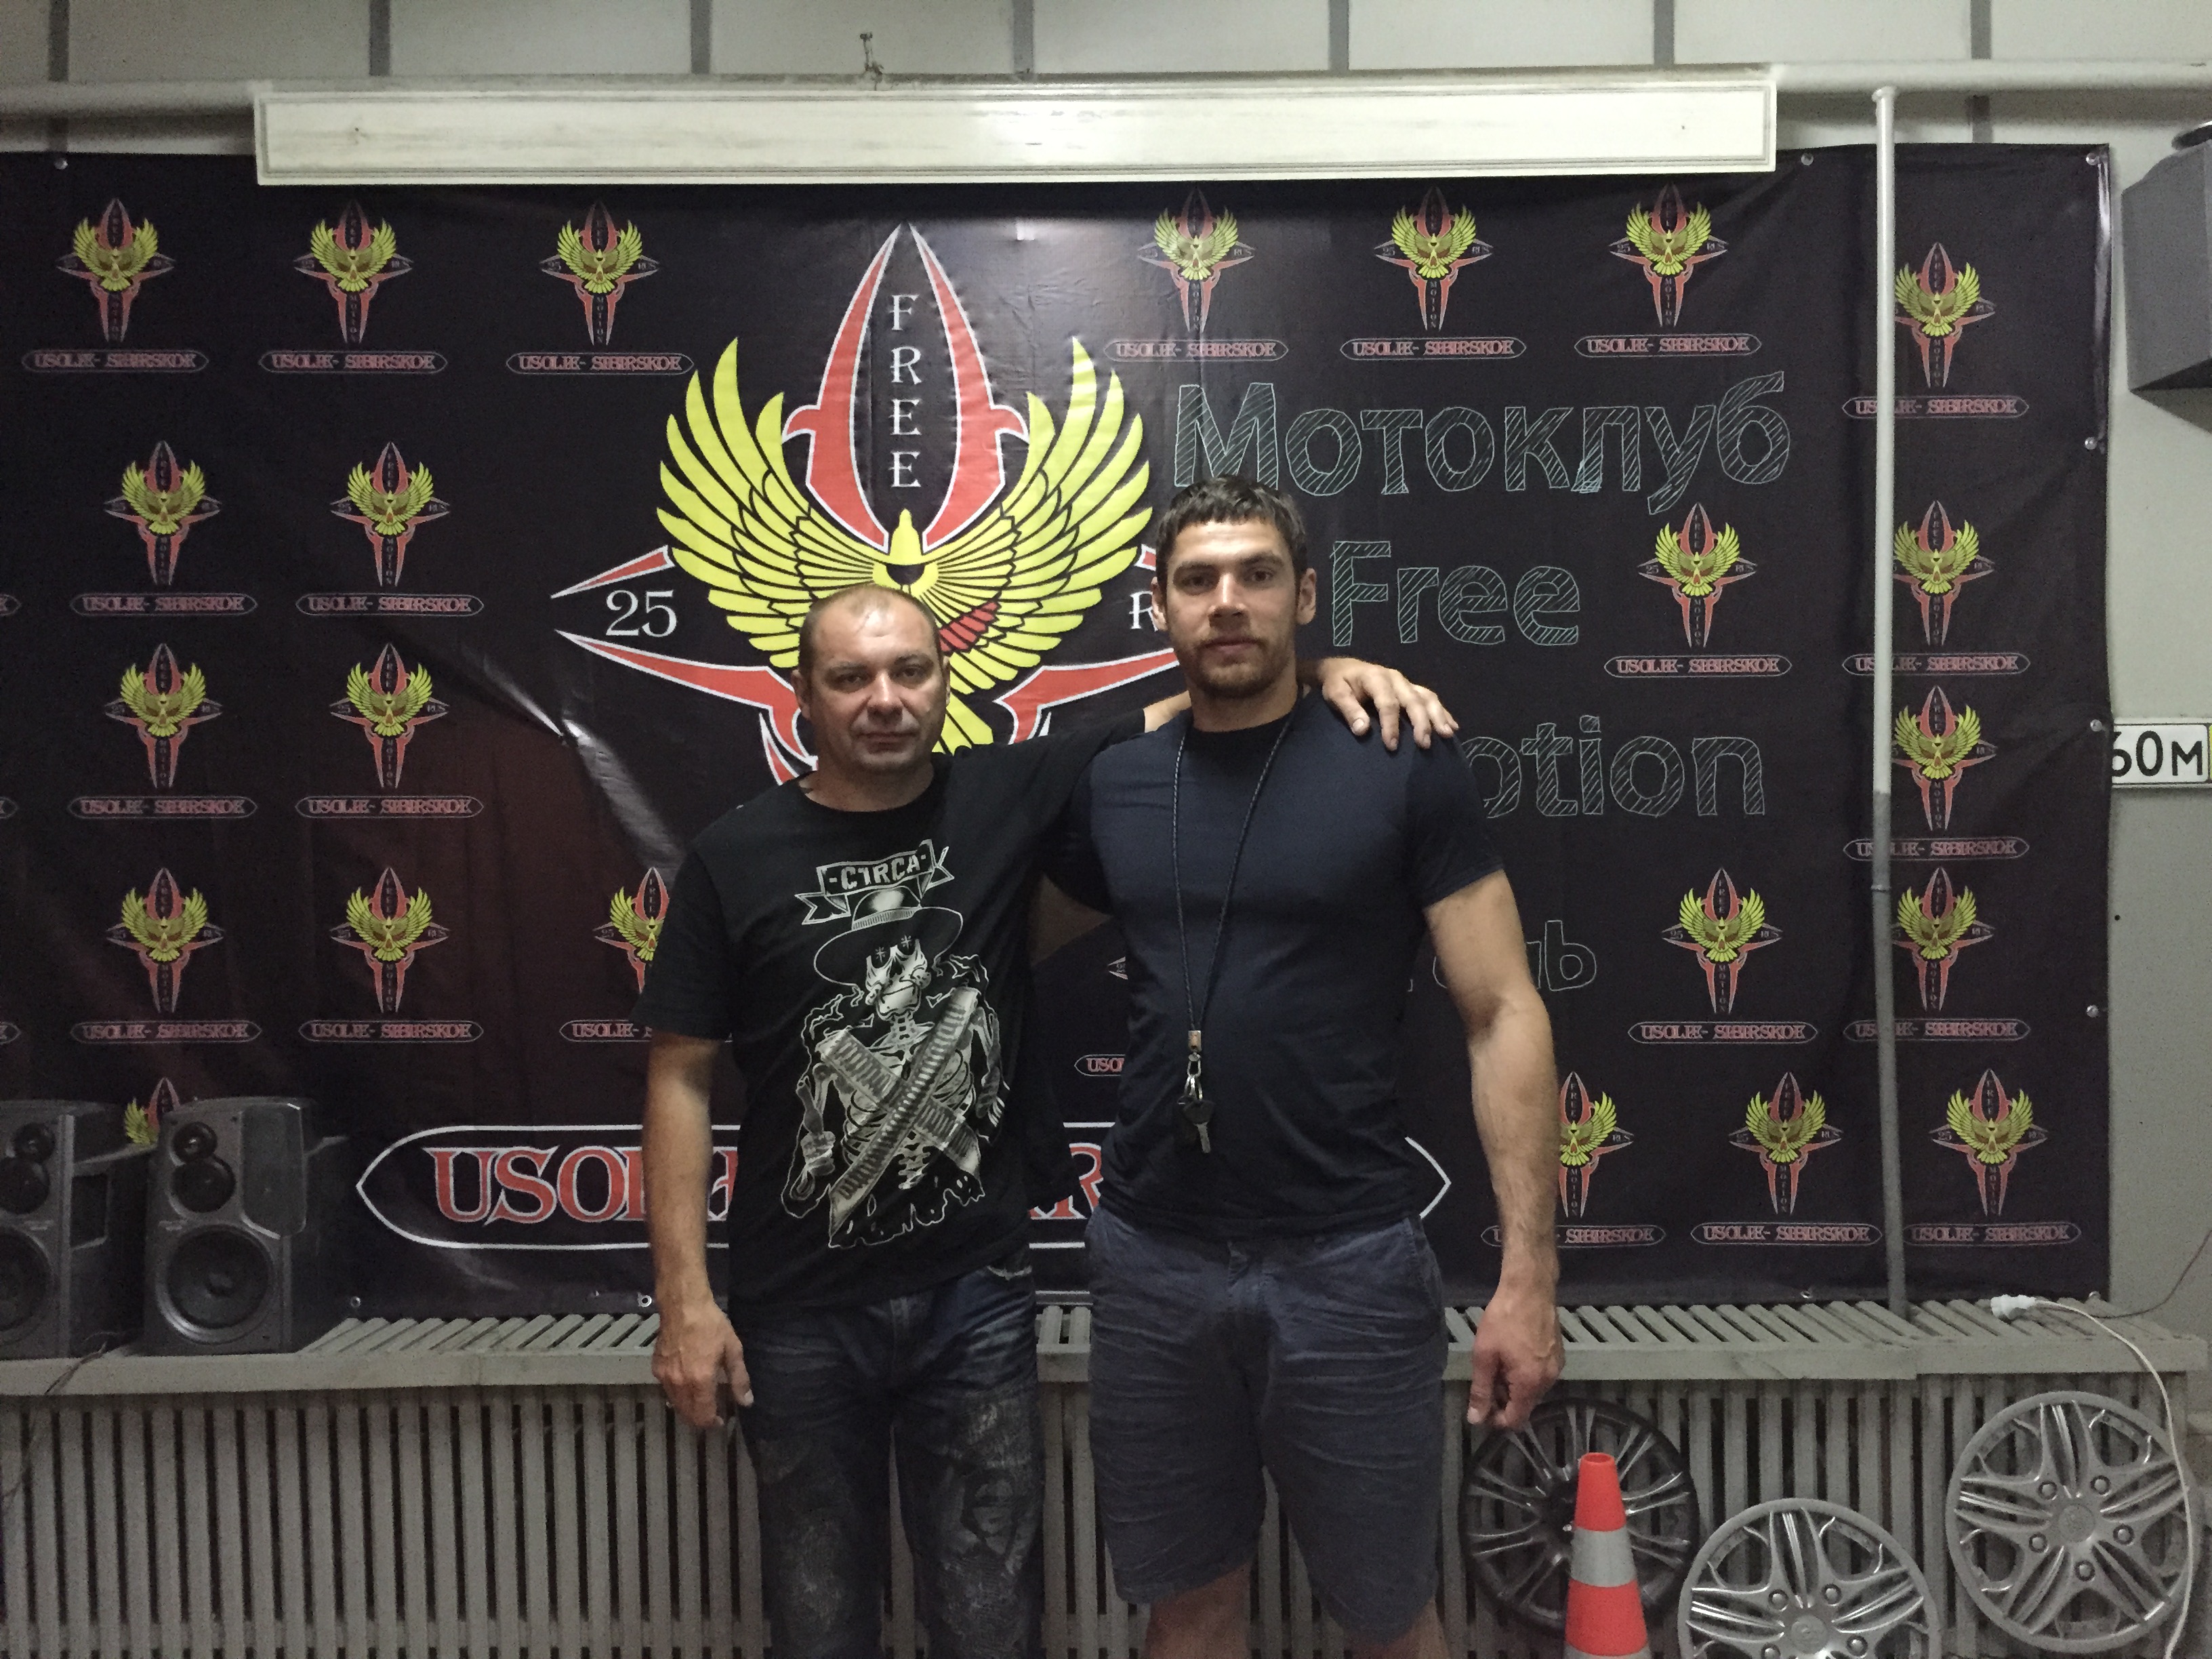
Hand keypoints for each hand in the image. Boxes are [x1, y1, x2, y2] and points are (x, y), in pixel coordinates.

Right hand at [651, 1290, 750, 1427]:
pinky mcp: (656, 1368)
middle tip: (712, 1414)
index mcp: (700, 1381)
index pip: (703, 1415)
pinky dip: (677, 1394)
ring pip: (676, 1404)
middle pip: (687, 1414)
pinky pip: (667, 1390)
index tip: (721, 1420)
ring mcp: (664, 1377)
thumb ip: (739, 1379)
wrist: (683, 1305)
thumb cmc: (711, 1325)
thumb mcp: (732, 1350)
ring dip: (688, 1408)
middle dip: (700, 1419)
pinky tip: (687, 1386)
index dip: (712, 1423)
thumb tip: (746, 1402)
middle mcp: (679, 1384)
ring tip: (701, 1401)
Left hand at [1314, 658, 1458, 751]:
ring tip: (1446, 734)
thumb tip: (1362, 730)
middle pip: (1413, 700)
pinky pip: (1431, 698)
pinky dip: (1442, 712)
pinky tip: (1452, 726)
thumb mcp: (1335, 693)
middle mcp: (1395, 679)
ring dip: (1438, 716)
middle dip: (1421, 722)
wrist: (1343, 668)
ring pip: (1427, 697)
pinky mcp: (1412, 688)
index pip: (1387, 703)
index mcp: (1376, 678)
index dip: (1391, 725)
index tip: (1391, 746)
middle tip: (1424, 744)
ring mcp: (1406, 683)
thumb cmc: (1339, 683)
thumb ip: (1348, 710)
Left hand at [1467, 1278, 1561, 1429]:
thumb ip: (1481, 1390)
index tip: (1480, 1410)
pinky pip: (1539, 1375)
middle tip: (1484, 1381)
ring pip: (1532, 1390)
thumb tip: (1475, 1419)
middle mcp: (1549, 1381)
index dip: (1496, 1420)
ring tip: (1496, 1365)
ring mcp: (1557, 1367)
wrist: (1530, 1288)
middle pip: (1525, 1406)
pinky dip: (1525, 1374)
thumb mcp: (1485, 1355)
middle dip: (1503, 1401)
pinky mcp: (1558, 1355)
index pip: (1516, 1420)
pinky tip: (1512, 1356)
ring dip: (1513, 1387)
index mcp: (1531, 1384)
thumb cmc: (1503, 1320)